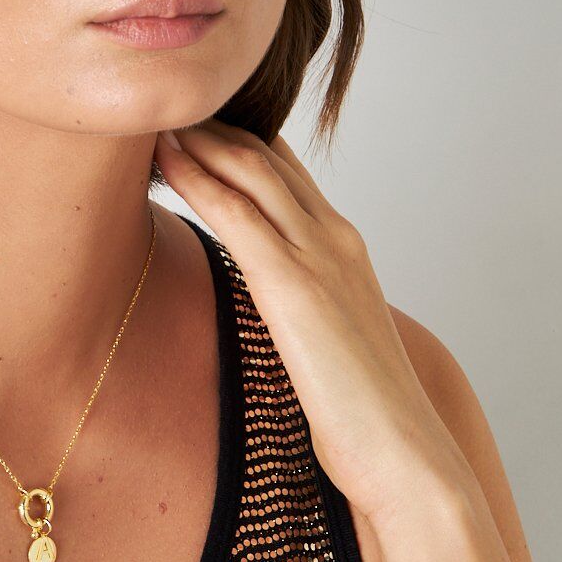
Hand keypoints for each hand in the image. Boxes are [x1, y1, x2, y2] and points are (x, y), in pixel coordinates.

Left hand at [153, 118, 468, 524]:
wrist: (403, 452)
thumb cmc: (364, 405)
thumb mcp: (332, 332)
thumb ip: (305, 298)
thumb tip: (269, 295)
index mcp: (343, 246)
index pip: (286, 170)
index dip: (240, 139)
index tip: (197, 125)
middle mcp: (334, 236)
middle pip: (266, 155)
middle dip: (214, 126)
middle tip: (167, 108)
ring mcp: (317, 254)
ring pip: (250, 169)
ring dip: (199, 138)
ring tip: (158, 119)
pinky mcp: (293, 284)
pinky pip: (235, 212)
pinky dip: (196, 177)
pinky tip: (164, 160)